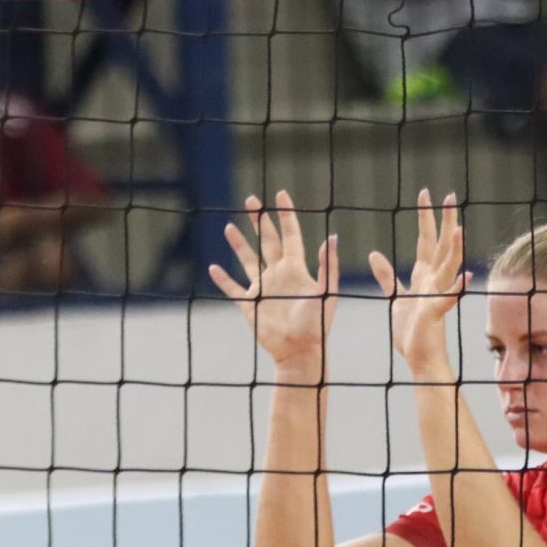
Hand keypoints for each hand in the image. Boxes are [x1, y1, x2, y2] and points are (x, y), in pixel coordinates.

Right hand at [210, 189, 336, 384]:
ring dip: (239, 245)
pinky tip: (214, 268)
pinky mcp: (250, 306)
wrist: (301, 352)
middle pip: (267, 241)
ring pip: (248, 260)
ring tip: (230, 227)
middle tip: (252, 201)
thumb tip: (332, 237)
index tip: (281, 194)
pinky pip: (233, 289)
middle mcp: (278, 275)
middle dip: (260, 221)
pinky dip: (223, 279)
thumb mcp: (327, 293)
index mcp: (296, 269)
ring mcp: (263, 289)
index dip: (286, 215)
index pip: (291, 235)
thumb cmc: (318, 325)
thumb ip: (328, 266)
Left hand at [370, 189, 470, 378]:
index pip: (426, 240)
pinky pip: (448, 298)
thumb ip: (387, 276)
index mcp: (424, 277)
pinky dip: (458, 288)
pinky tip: (467, 277)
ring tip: (458, 227)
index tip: (426, 194)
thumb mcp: (395, 298)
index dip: (426, 217)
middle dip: (445, 220)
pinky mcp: (435, 313)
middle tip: (449, 195)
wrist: (420, 358)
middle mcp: (434, 282)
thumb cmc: (410, 332)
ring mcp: (437, 296)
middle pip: (442, 245)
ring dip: (454, 247)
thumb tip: (374, 255)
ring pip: (448, 266)